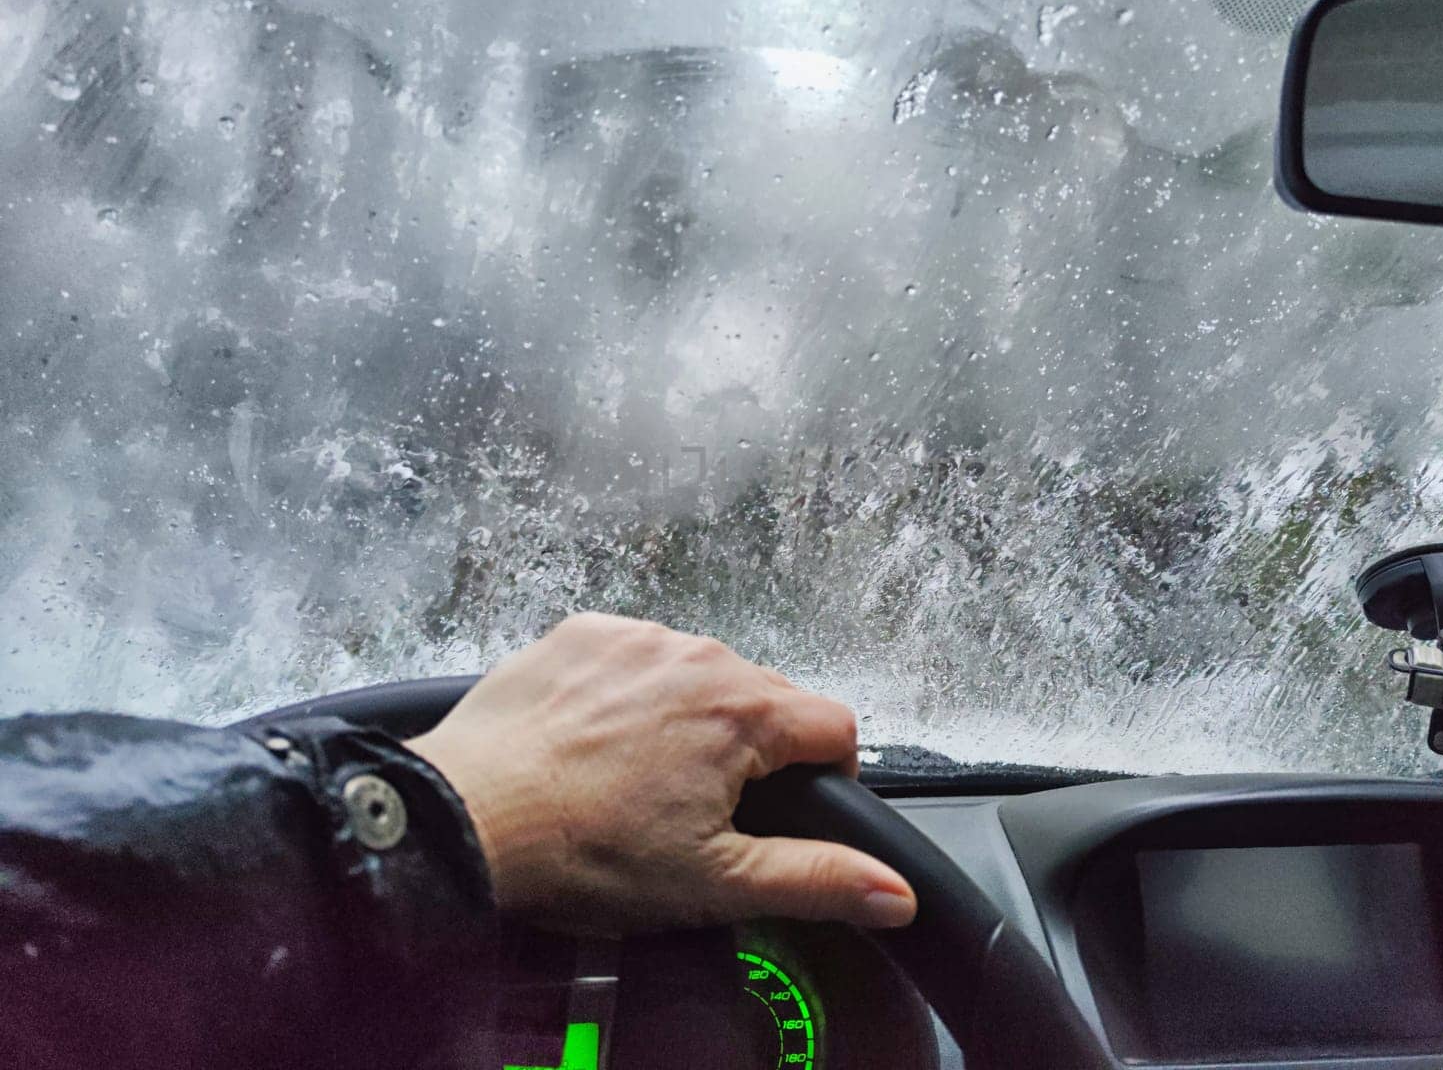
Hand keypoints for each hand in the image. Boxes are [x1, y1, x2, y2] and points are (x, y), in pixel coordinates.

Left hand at [406, 613, 916, 934]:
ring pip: (701, 675)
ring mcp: (637, 636)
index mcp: (743, 710)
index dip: (828, 776)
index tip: (784, 812)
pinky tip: (599, 743)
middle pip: (767, 699)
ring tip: (639, 778)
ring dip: (691, 719)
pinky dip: (633, 693)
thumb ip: (818, 880)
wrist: (465, 818)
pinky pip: (637, 657)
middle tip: (699, 810)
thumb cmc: (581, 851)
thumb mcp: (714, 883)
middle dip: (752, 752)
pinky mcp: (583, 633)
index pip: (835, 726)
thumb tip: (896, 890)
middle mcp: (698, 654)